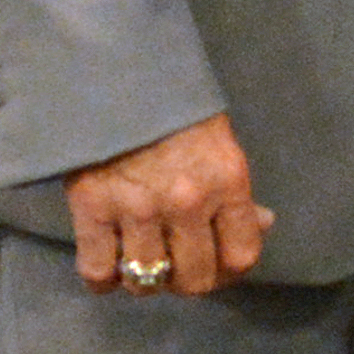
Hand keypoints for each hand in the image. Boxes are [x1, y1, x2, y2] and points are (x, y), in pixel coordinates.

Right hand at [69, 112, 270, 296]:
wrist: (112, 71)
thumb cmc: (173, 106)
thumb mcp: (219, 142)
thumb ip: (236, 190)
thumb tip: (262, 225)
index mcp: (227, 182)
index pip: (241, 256)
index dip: (229, 271)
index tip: (216, 264)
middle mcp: (186, 202)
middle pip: (195, 280)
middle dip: (186, 281)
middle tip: (175, 266)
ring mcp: (137, 209)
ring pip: (147, 282)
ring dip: (145, 280)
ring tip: (140, 261)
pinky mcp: (91, 209)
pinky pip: (98, 272)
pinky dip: (102, 279)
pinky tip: (107, 266)